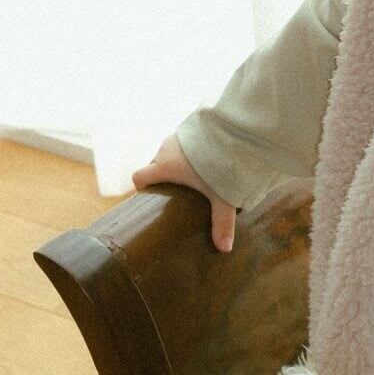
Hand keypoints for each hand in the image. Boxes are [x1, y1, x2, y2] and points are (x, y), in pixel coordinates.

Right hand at [131, 134, 238, 252]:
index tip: (150, 197)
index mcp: (165, 166)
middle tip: (178, 190)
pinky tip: (206, 154)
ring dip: (177, 160)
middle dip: (163, 176)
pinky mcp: (192, 125)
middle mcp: (166, 148)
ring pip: (168, 151)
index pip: (139, 176)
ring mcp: (178, 134)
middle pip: (154, 164)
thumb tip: (224, 249)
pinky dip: (188, 148)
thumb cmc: (221, 163)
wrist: (234, 128)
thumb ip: (222, 222)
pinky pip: (182, 140)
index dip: (141, 187)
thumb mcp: (222, 196)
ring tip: (195, 172)